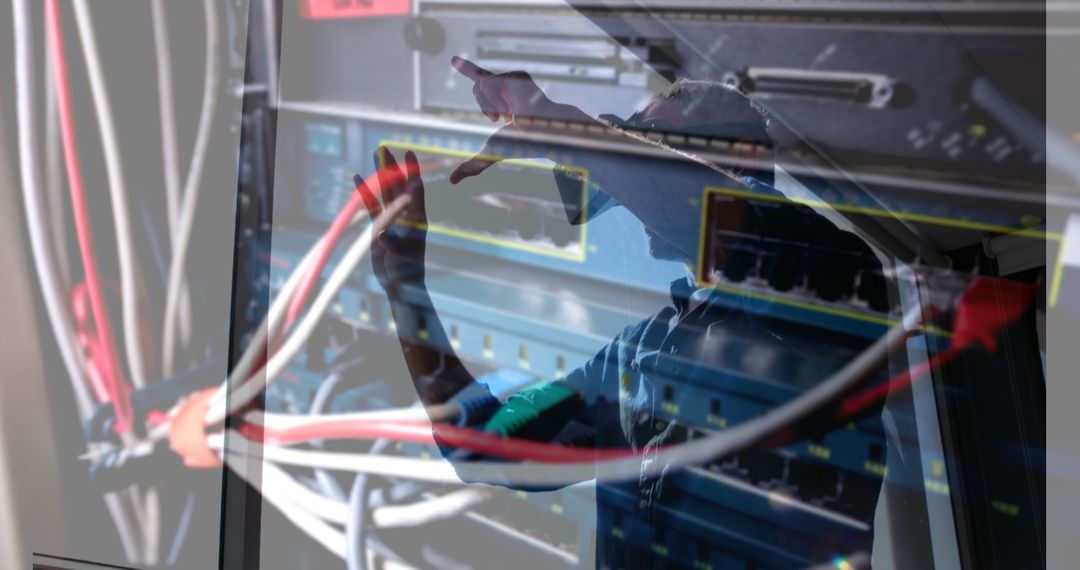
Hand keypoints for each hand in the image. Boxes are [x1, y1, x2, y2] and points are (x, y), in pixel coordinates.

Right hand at [355, 148, 426, 294]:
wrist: (400, 284)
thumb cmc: (407, 269)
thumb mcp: (402, 254)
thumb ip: (392, 242)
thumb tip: (381, 233)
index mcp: (416, 217)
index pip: (415, 189)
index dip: (411, 171)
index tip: (409, 154)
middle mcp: (404, 215)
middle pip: (397, 186)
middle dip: (391, 167)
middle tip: (384, 148)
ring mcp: (391, 221)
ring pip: (383, 193)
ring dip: (378, 176)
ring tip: (374, 156)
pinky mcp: (379, 229)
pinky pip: (371, 208)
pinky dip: (364, 194)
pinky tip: (357, 180)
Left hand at [449, 56, 589, 183]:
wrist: (538, 132)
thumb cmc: (522, 144)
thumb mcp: (491, 152)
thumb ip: (473, 165)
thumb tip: (452, 182)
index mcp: (502, 103)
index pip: (481, 85)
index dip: (467, 69)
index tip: (453, 60)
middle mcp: (507, 90)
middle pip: (477, 88)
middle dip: (483, 106)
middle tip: (501, 118)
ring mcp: (513, 80)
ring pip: (482, 84)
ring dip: (490, 104)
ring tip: (509, 113)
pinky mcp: (518, 74)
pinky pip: (490, 79)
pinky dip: (495, 96)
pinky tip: (512, 105)